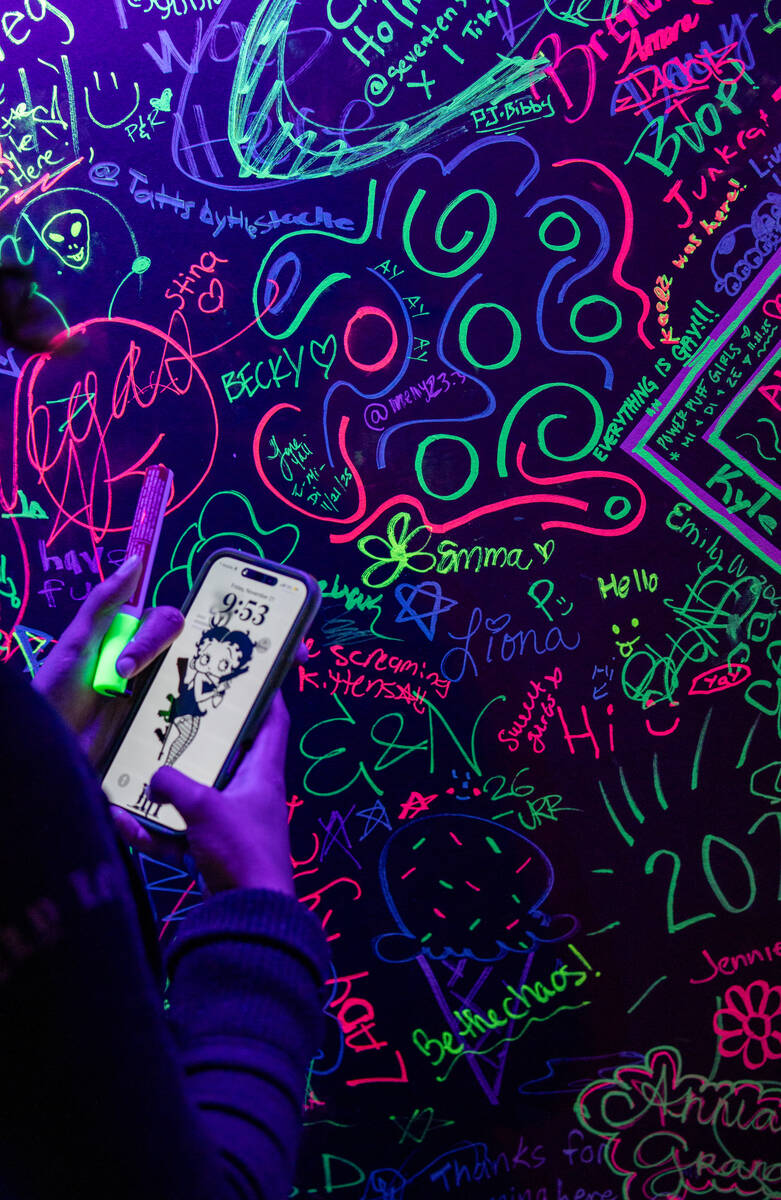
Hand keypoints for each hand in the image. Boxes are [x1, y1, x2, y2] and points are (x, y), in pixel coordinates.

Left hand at [33, 557, 184, 763]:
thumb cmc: (57, 690)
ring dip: (161, 684)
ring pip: (187, 675)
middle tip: (122, 673)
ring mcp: (155, 689)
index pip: (163, 620)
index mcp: (127, 636)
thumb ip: (105, 601)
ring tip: (123, 698)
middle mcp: (146, 659)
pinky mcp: (159, 719)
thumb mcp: (78, 640)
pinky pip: (184, 708)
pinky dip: (178, 709)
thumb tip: (135, 560)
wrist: (55, 744)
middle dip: (150, 654)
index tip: (133, 654)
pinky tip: (154, 716)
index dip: (154, 633)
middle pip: (179, 645)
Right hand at [112, 692, 294, 896]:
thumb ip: (174, 785)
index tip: (245, 672)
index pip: (273, 720)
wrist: (249, 917)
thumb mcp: (204, 808)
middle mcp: (251, 792)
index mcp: (263, 772)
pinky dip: (156, 830)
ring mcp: (232, 822)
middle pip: (225, 754)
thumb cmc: (240, 849)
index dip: (264, 693)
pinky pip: (181, 832)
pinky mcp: (213, 850)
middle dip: (194, 742)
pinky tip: (124, 824)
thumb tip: (153, 778)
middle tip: (166, 720)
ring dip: (163, 794)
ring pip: (195, 796)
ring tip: (129, 782)